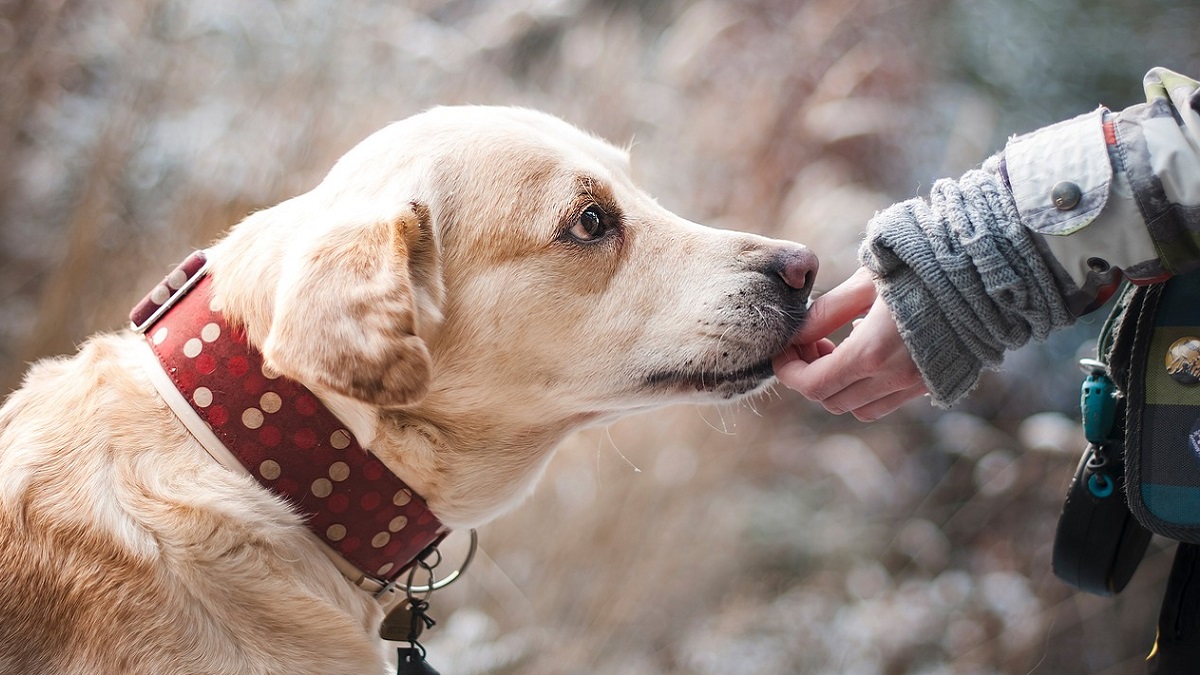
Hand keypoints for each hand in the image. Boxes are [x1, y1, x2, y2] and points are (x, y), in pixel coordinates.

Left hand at [773, 267, 927, 420]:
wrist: (987, 271)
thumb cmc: (923, 265)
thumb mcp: (866, 281)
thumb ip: (827, 311)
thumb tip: (796, 333)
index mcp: (873, 352)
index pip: (813, 384)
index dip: (789, 371)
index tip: (783, 350)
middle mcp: (895, 378)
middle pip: (831, 400)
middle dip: (810, 376)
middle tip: (810, 342)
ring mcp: (917, 384)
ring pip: (859, 408)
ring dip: (839, 386)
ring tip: (837, 347)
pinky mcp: (934, 382)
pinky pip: (888, 401)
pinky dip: (867, 388)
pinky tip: (869, 351)